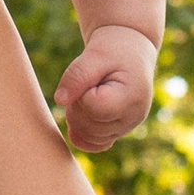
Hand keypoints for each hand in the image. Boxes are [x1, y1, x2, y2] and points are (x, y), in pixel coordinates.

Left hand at [55, 23, 157, 151]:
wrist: (129, 51)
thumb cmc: (113, 50)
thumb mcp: (95, 54)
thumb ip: (77, 76)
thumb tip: (59, 100)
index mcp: (132, 97)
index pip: (94, 108)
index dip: (82, 94)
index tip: (89, 78)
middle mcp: (134, 117)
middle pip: (90, 126)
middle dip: (78, 105)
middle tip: (86, 84)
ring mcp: (127, 127)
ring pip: (89, 137)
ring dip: (79, 117)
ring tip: (88, 93)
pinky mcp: (119, 131)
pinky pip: (95, 144)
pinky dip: (82, 133)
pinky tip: (81, 115)